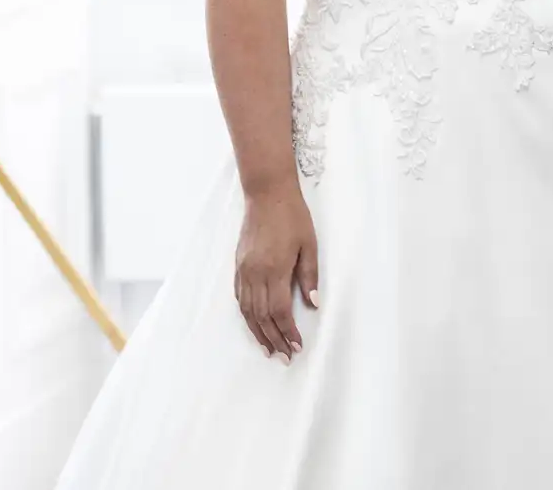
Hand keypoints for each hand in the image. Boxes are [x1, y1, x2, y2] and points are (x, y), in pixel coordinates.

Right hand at [235, 189, 318, 361]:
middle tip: (285, 357)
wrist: (267, 195)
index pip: (280, 311)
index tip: (297, 346)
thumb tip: (313, 304)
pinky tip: (254, 324)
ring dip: (259, 333)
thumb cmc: (292, 217)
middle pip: (263, 316)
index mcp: (275, 270)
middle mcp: (255, 274)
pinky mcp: (238, 266)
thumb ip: (310, 276)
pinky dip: (247, 316)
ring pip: (248, 311)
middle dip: (275, 339)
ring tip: (269, 349)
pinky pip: (240, 298)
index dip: (288, 332)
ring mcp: (244, 271)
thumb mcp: (309, 245)